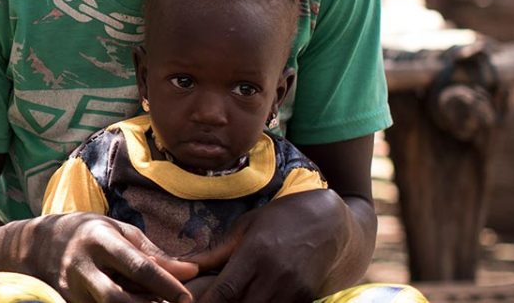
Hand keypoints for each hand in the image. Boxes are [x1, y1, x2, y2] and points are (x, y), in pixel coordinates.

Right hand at [11, 212, 198, 302]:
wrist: (35, 245)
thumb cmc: (87, 232)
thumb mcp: (118, 231)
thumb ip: (153, 253)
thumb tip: (190, 271)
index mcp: (100, 239)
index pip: (137, 265)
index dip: (164, 283)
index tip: (187, 297)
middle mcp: (83, 266)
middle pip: (118, 298)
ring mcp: (71, 289)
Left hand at [179, 190, 352, 302]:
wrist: (329, 221)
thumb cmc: (281, 219)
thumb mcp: (246, 227)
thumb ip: (216, 252)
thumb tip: (184, 265)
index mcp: (256, 253)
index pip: (225, 290)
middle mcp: (276, 274)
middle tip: (213, 302)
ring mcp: (294, 288)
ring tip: (235, 301)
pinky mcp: (307, 298)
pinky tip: (255, 299)